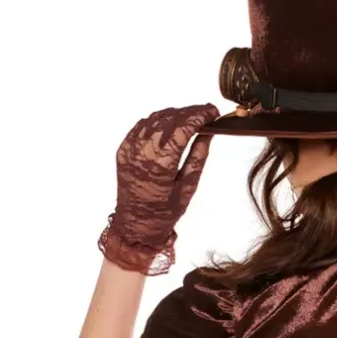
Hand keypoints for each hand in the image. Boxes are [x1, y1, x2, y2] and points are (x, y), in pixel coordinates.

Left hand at [98, 104, 219, 275]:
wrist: (135, 226)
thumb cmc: (163, 213)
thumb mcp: (188, 187)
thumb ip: (198, 157)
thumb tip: (207, 133)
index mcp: (160, 164)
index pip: (183, 127)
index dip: (199, 116)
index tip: (212, 112)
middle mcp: (143, 152)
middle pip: (170, 119)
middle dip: (190, 112)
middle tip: (205, 112)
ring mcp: (130, 149)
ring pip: (156, 118)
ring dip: (175, 114)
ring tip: (191, 117)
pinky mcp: (124, 149)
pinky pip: (142, 126)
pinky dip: (158, 121)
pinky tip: (170, 124)